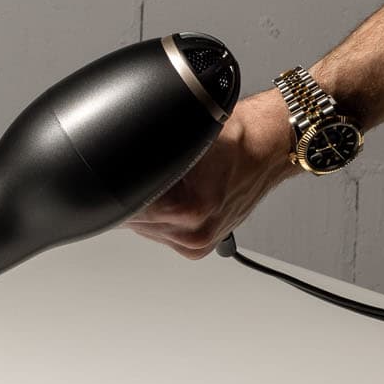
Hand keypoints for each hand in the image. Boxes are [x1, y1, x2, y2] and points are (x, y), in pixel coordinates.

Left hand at [126, 87, 294, 258]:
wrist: (268, 149)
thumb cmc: (234, 139)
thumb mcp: (182, 138)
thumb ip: (148, 155)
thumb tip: (116, 157)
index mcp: (190, 210)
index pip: (127, 206)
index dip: (120, 185)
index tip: (123, 171)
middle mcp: (196, 234)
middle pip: (133, 219)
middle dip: (135, 195)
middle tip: (157, 171)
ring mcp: (199, 243)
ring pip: (145, 226)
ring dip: (150, 206)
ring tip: (176, 181)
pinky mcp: (200, 246)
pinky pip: (162, 231)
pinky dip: (163, 214)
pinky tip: (178, 194)